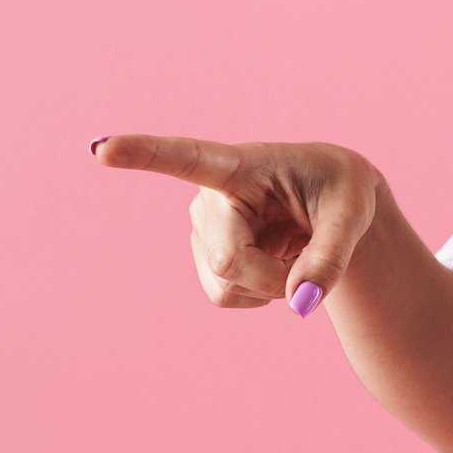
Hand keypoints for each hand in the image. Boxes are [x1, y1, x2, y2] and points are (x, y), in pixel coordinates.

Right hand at [91, 133, 383, 316]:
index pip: (187, 157)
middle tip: (311, 259)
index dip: (141, 153)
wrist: (334, 208)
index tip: (99, 148)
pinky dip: (260, 292)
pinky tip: (274, 260)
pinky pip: (226, 296)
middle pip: (229, 260)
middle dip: (275, 277)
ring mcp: (201, 227)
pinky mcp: (204, 254)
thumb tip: (300, 304)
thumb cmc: (342, 194)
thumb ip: (331, 259)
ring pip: (226, 284)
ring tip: (292, 247)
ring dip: (270, 284)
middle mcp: (209, 194)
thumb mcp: (353, 216)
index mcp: (242, 164)